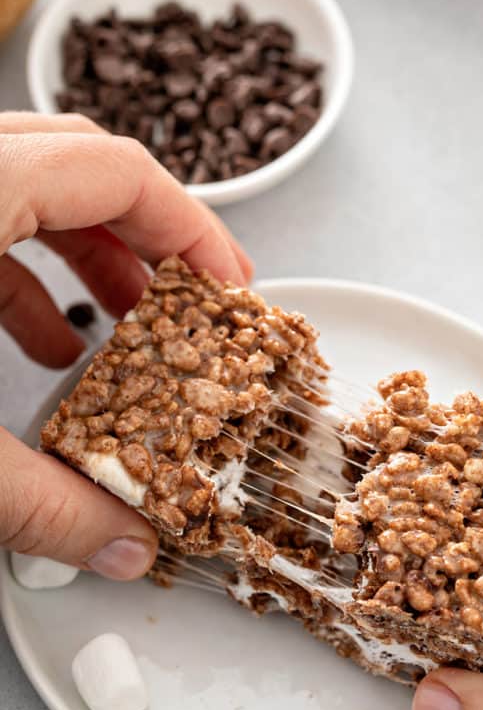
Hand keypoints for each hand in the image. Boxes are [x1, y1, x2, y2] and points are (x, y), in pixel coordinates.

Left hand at [0, 112, 251, 580]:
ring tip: (126, 331)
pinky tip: (41, 344)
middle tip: (194, 305)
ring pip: (26, 184)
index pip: (114, 167)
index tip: (231, 291)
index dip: (191, 226)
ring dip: (88, 253)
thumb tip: (124, 548)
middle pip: (78, 161)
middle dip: (149, 237)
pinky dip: (23, 269)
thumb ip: (38, 503)